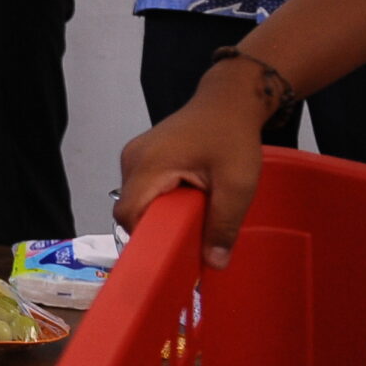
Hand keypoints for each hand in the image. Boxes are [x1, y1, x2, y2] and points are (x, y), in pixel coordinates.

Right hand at [115, 61, 279, 266]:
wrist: (228, 101)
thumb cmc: (232, 137)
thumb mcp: (237, 185)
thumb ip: (223, 225)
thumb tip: (213, 264)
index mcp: (148, 165)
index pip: (128, 213)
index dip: (145, 238)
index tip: (172, 252)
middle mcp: (132, 159)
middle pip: (130, 208)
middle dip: (156, 227)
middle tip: (189, 237)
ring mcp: (134, 155)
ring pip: (135, 199)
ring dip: (159, 213)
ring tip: (190, 217)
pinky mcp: (142, 155)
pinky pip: (141, 187)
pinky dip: (159, 199)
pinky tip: (185, 200)